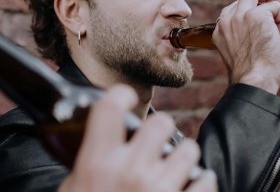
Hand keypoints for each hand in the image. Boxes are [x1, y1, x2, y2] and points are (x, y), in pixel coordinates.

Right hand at [59, 85, 217, 191]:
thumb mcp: (72, 191)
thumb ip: (88, 166)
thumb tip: (98, 142)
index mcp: (97, 164)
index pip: (110, 107)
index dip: (119, 97)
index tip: (123, 99)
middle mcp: (130, 172)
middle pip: (160, 123)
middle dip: (158, 132)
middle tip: (153, 145)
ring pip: (189, 149)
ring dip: (182, 158)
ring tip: (173, 171)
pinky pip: (207, 180)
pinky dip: (201, 184)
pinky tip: (189, 190)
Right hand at [212, 0, 279, 93]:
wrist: (254, 84)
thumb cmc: (252, 77)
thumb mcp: (239, 55)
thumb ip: (242, 41)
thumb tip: (261, 36)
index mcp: (220, 31)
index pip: (235, 9)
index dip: (253, 12)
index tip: (266, 21)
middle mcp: (227, 20)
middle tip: (279, 7)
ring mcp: (240, 16)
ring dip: (274, 4)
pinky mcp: (257, 15)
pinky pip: (275, 6)